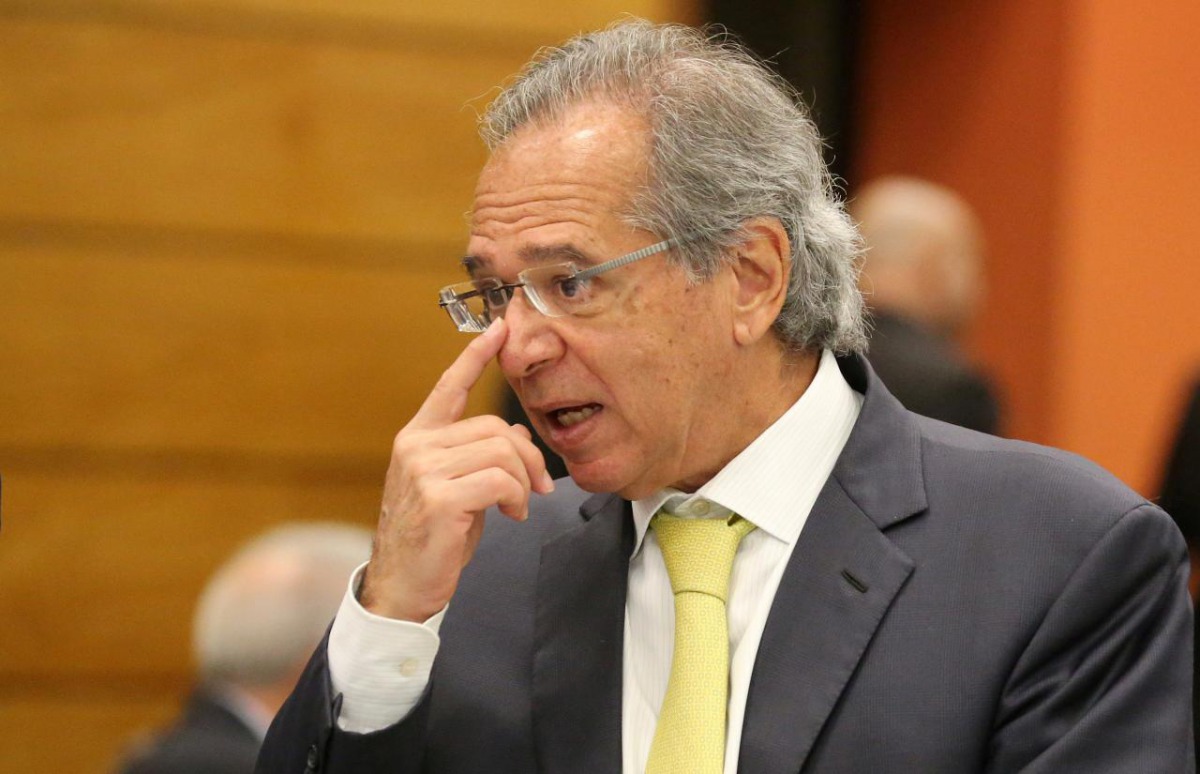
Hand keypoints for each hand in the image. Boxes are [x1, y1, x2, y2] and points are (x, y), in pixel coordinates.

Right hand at [359, 318, 553, 621]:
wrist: (402, 587)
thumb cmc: (433, 540)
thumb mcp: (455, 489)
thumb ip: (478, 458)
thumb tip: (520, 443)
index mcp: (417, 439)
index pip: (449, 387)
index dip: (475, 356)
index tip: (499, 329)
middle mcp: (416, 447)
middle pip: (495, 427)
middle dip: (527, 458)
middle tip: (537, 489)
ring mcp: (423, 470)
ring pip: (502, 452)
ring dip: (524, 483)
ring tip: (518, 507)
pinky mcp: (438, 497)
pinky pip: (501, 480)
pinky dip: (518, 498)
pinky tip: (511, 516)